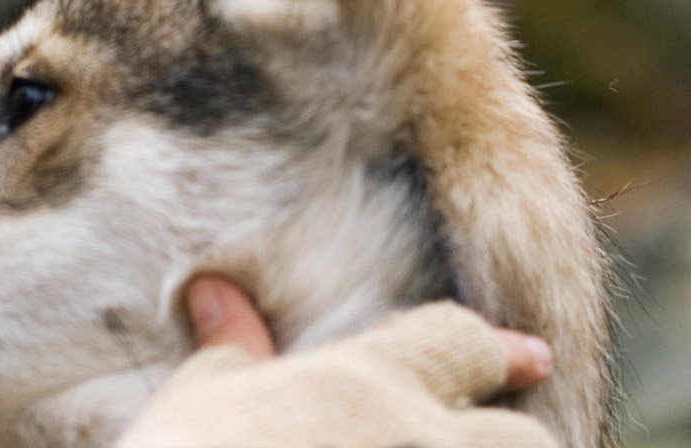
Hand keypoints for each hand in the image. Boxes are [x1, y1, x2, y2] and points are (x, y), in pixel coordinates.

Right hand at [114, 276, 561, 446]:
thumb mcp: (199, 400)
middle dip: (507, 443)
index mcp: (364, 383)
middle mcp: (419, 441)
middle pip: (523, 437)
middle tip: (464, 445)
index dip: (495, 349)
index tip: (527, 357)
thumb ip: (230, 350)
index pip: (460, 341)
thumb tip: (217, 295)